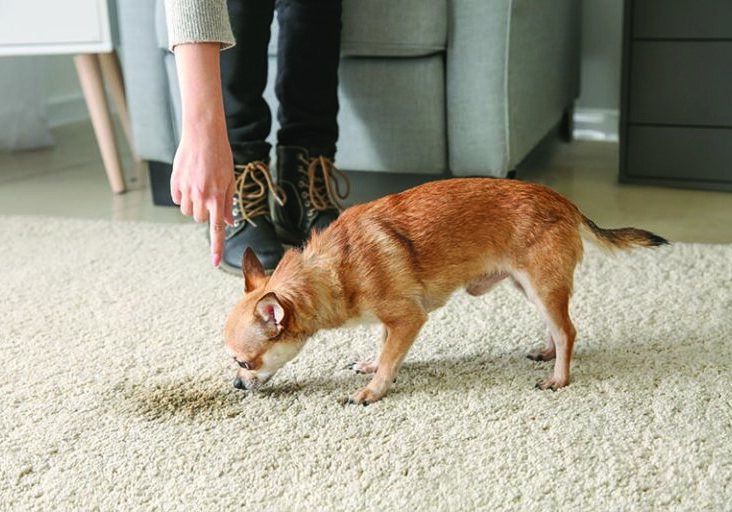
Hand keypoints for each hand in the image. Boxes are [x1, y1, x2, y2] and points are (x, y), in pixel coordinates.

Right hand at [170, 125, 233, 266]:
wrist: (203, 133)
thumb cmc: (221, 155)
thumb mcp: (230, 179)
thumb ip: (228, 202)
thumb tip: (229, 222)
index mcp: (217, 197)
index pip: (217, 229)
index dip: (217, 247)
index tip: (215, 263)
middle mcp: (200, 196)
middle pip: (199, 220)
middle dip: (204, 213)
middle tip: (209, 194)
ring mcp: (186, 189)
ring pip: (186, 211)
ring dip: (192, 205)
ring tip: (199, 186)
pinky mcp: (174, 182)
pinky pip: (176, 199)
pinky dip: (182, 195)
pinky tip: (189, 180)